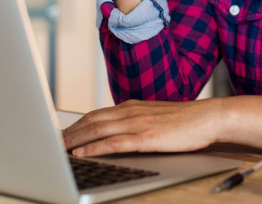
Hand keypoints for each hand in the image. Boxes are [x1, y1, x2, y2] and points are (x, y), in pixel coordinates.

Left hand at [62, 98, 223, 155]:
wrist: (210, 117)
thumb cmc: (187, 121)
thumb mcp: (157, 117)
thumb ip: (137, 121)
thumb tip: (120, 132)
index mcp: (133, 106)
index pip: (97, 114)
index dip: (76, 124)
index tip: (61, 134)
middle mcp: (131, 111)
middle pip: (91, 120)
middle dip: (68, 132)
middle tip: (50, 143)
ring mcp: (138, 123)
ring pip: (97, 130)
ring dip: (74, 140)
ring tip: (57, 149)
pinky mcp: (146, 137)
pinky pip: (113, 142)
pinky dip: (94, 148)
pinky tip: (82, 154)